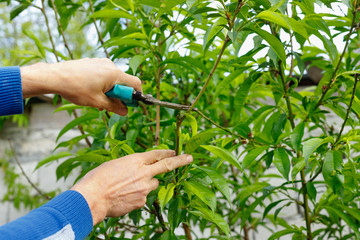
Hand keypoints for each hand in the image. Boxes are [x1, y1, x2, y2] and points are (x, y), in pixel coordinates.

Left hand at [21, 58, 140, 114]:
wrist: (54, 76)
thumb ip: (114, 107)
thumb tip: (125, 111)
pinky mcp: (92, 63)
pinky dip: (102, 85)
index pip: (135, 83)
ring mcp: (100, 63)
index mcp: (114, 74)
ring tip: (96, 100)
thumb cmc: (75, 88)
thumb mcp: (97, 101)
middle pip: (123, 82)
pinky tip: (90, 92)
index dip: (136, 96)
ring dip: (109, 91)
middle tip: (110, 105)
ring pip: (112, 79)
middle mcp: (110, 65)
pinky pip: (103, 75)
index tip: (130, 105)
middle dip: (119, 95)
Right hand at [70, 150, 192, 225]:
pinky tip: (124, 196)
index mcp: (136, 160)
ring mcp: (145, 188)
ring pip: (153, 184)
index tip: (175, 152)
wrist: (93, 197)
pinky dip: (138, 195)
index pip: (157, 154)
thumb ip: (131, 166)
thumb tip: (138, 170)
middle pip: (167, 165)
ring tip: (128, 186)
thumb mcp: (115, 164)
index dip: (167, 152)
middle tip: (190, 158)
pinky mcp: (142, 201)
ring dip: (146, 184)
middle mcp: (144, 173)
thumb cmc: (98, 179)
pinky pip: (144, 197)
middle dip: (180, 161)